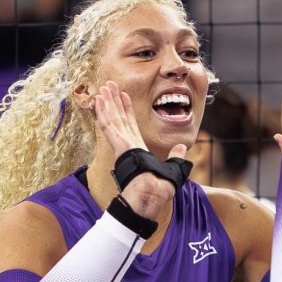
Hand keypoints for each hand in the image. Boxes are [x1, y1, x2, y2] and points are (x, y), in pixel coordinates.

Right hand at [94, 81, 184, 217]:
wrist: (152, 195)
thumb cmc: (160, 188)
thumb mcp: (175, 168)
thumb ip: (177, 155)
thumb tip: (181, 147)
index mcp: (138, 148)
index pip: (131, 124)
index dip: (126, 109)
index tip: (123, 96)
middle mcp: (128, 144)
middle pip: (119, 117)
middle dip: (113, 101)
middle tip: (108, 86)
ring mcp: (121, 144)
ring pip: (112, 118)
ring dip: (106, 102)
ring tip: (102, 87)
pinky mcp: (118, 144)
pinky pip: (109, 125)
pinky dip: (103, 112)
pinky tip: (99, 99)